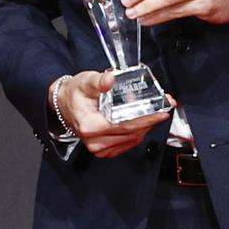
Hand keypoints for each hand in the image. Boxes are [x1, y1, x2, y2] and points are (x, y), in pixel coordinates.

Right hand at [55, 70, 174, 158]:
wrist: (64, 104)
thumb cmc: (74, 94)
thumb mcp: (85, 81)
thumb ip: (99, 80)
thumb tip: (110, 78)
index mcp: (90, 126)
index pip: (125, 125)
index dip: (146, 119)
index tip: (161, 112)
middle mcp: (94, 141)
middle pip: (132, 134)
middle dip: (151, 121)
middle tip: (164, 108)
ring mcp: (99, 148)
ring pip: (132, 140)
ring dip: (146, 127)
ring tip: (156, 113)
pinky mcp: (104, 150)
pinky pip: (127, 143)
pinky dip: (138, 133)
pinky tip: (144, 122)